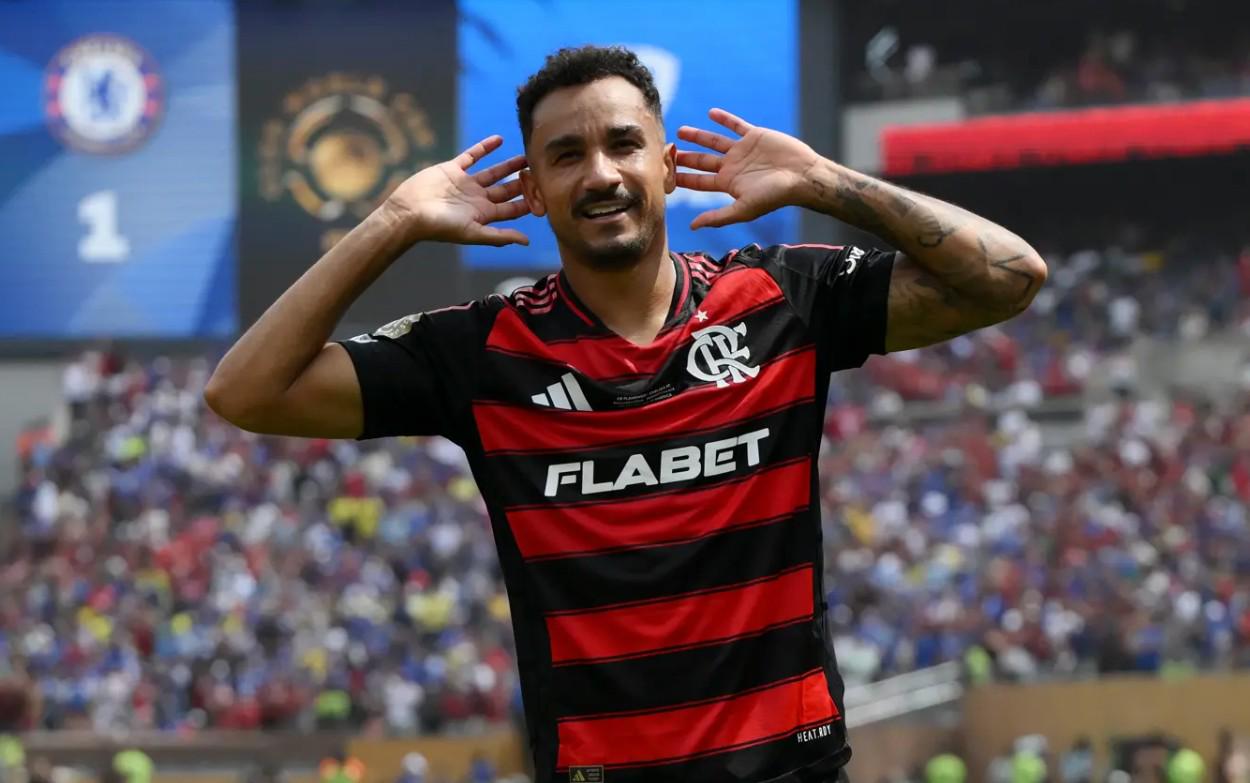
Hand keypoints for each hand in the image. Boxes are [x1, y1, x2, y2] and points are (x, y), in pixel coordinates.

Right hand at [382, 135, 530, 245]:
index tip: (547, 191)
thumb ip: (499, 236)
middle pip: (506, 190)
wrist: (408, 212)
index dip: (529, 201)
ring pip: (493, 172)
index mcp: (484, 215)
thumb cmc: (439, 227)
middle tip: (541, 170)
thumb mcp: (473, 233)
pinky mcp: (452, 169)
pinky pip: (472, 156)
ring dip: (509, 165)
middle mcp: (477, 199)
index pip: (513, 208)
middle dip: (523, 182)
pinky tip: (499, 139)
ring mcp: (465, 184)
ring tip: (526, 155)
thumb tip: (527, 242)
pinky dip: (485, 148)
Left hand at [676, 109, 820, 229]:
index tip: (664, 174)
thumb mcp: (743, 209)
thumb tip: (692, 227)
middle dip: (685, 157)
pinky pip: (736, 125)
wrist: (802, 177)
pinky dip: (724, 119)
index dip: (682, 178)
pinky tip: (710, 113)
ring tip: (681, 131)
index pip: (699, 181)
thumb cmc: (775, 196)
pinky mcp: (755, 136)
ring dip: (698, 136)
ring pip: (715, 141)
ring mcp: (743, 150)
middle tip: (667, 150)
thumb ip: (718, 217)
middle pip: (703, 161)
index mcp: (728, 184)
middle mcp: (733, 167)